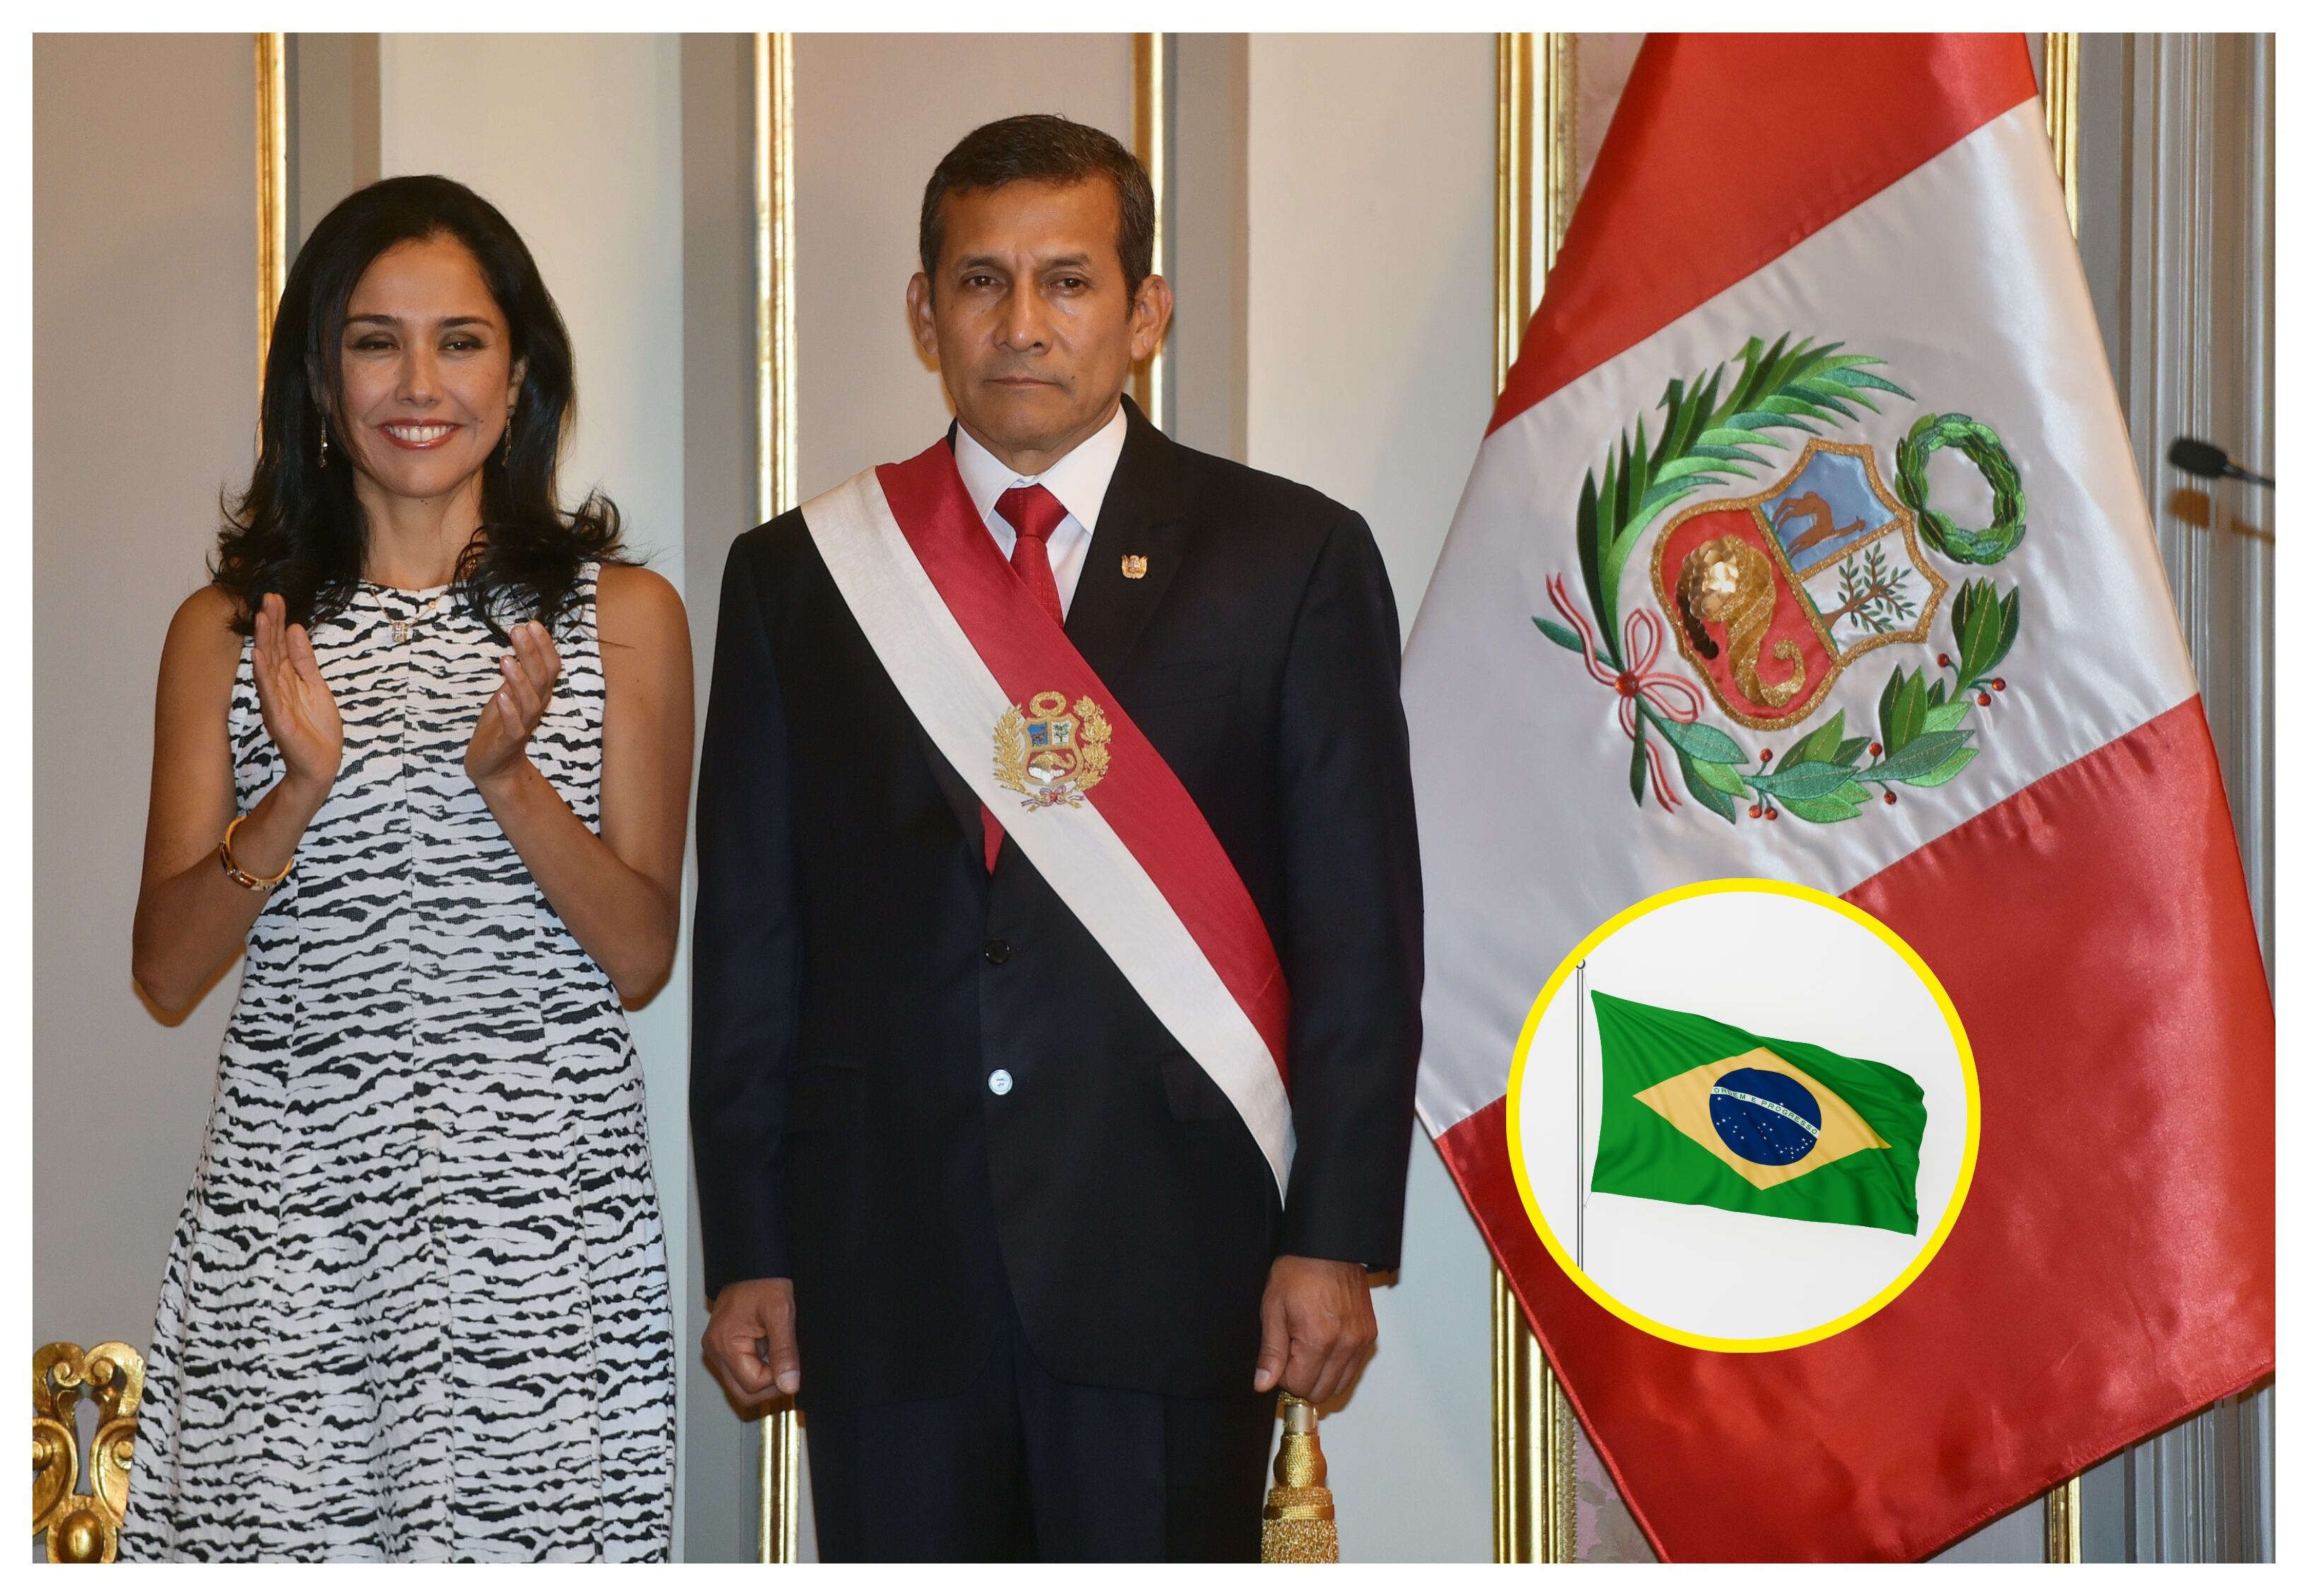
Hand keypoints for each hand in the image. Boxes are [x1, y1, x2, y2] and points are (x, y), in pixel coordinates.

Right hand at [250, 592, 342, 795]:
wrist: (321, 763)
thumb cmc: (316, 728)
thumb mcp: (315, 685)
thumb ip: (304, 659)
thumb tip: (296, 628)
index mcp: (287, 678)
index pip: (281, 644)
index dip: (279, 621)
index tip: (277, 597)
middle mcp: (277, 687)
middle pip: (272, 650)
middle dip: (271, 624)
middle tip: (269, 597)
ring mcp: (275, 702)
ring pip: (268, 667)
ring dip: (265, 642)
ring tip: (262, 618)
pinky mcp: (278, 719)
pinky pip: (269, 694)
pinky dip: (264, 675)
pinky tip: (259, 657)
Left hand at [464, 619, 561, 786]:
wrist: (494, 767)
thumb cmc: (501, 726)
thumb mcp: (509, 693)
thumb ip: (518, 671)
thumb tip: (523, 637)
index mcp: (538, 694)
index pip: (550, 667)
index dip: (544, 646)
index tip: (533, 623)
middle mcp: (535, 708)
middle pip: (542, 679)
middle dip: (532, 653)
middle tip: (519, 629)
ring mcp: (523, 725)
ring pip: (529, 702)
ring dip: (519, 680)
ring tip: (506, 659)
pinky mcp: (508, 743)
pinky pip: (514, 728)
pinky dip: (509, 712)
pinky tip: (500, 696)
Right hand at [701, 1277, 800, 1408]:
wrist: (753, 1261)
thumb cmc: (763, 1279)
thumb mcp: (781, 1313)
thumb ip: (784, 1351)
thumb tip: (789, 1384)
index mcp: (724, 1343)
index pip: (751, 1384)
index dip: (776, 1381)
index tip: (793, 1368)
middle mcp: (715, 1349)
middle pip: (742, 1392)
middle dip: (769, 1387)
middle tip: (790, 1371)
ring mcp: (718, 1348)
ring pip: (741, 1383)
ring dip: (764, 1377)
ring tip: (779, 1356)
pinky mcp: (724, 1345)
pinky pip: (741, 1369)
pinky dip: (758, 1367)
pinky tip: (771, 1351)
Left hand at [1253, 1254, 1376, 1406]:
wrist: (1329, 1247)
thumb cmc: (1299, 1270)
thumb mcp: (1273, 1309)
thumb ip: (1271, 1352)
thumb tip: (1264, 1383)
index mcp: (1318, 1339)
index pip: (1300, 1387)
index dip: (1284, 1378)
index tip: (1280, 1360)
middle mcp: (1345, 1343)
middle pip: (1322, 1392)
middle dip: (1304, 1381)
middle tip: (1292, 1357)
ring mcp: (1360, 1339)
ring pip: (1341, 1384)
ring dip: (1322, 1376)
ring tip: (1309, 1350)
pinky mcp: (1369, 1334)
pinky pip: (1354, 1367)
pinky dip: (1338, 1366)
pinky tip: (1325, 1345)